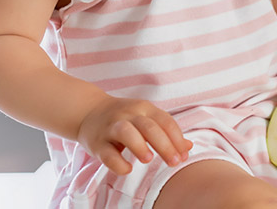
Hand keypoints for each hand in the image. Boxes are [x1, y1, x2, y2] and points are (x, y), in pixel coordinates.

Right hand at [77, 96, 192, 174]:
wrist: (88, 111)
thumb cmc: (124, 118)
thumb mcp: (146, 119)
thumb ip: (166, 132)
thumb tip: (188, 147)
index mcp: (144, 108)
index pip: (165, 121)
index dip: (177, 139)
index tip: (184, 156)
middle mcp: (128, 114)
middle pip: (149, 127)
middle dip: (165, 145)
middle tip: (174, 162)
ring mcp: (111, 127)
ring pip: (126, 132)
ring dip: (139, 146)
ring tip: (149, 160)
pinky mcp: (97, 142)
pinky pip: (107, 153)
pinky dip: (117, 162)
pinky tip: (127, 169)